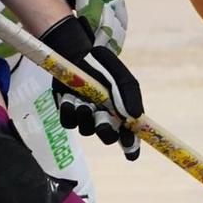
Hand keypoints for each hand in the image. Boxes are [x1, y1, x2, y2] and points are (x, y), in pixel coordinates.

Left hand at [41, 16, 141, 160]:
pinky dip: (69, 113)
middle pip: (108, 137)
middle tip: (102, 121)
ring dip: (85, 117)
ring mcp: (85, 117)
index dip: (131, 145)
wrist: (75, 53)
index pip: (129, 135)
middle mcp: (104, 117)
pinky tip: (70, 99)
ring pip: (87, 130)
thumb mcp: (121, 76)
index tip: (130, 150)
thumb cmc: (102, 65)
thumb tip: (135, 117)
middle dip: (106, 132)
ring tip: (83, 100)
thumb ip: (130, 95)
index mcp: (121, 110)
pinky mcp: (68, 113)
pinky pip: (68, 123)